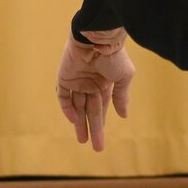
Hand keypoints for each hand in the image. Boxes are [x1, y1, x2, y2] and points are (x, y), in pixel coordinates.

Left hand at [55, 29, 133, 151]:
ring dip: (79, 123)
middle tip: (96, 147)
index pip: (102, 106)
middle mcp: (90, 83)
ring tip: (83, 140)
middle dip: (93, 128)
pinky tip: (73, 120)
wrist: (97, 39)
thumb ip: (122, 96)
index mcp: (104, 82)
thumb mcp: (123, 77)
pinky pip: (63, 96)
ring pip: (77, 106)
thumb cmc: (113, 56)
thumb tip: (124, 116)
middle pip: (90, 110)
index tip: (103, 140)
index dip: (102, 122)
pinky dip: (67, 108)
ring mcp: (76, 80)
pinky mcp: (64, 77)